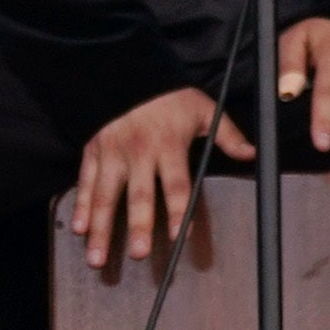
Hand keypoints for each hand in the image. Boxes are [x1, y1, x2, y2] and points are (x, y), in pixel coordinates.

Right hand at [70, 85, 248, 271]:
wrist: (125, 72)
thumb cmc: (169, 96)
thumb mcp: (204, 109)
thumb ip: (228, 135)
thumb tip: (252, 155)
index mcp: (168, 146)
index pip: (176, 185)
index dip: (178, 211)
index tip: (179, 237)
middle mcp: (138, 153)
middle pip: (138, 195)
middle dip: (137, 226)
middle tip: (138, 254)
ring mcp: (112, 154)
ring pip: (105, 195)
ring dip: (101, 227)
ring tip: (97, 257)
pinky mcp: (92, 151)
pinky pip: (84, 182)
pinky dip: (80, 206)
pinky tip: (78, 229)